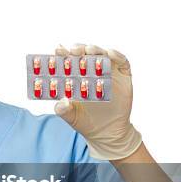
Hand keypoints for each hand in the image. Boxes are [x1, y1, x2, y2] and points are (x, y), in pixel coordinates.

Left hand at [53, 43, 141, 160]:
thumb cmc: (85, 121)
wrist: (107, 132)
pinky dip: (117, 55)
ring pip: (101, 54)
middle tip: (74, 50)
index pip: (67, 60)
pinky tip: (111, 54)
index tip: (57, 49)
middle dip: (78, 48)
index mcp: (74, 76)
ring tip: (90, 50)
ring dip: (95, 50)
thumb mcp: (71, 117)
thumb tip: (61, 103)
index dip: (62, 52)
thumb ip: (63, 110)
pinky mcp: (123, 75)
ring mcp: (107, 71)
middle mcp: (90, 70)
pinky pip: (121, 61)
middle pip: (83, 53)